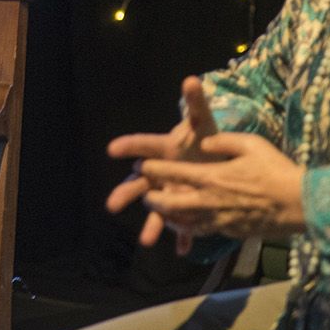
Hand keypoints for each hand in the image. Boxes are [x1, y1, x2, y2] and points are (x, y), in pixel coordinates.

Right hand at [105, 76, 222, 253]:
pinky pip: (182, 225)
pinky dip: (182, 237)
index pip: (143, 145)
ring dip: (151, 224)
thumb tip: (192, 79)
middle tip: (112, 205)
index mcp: (163, 151)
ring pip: (156, 209)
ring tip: (147, 241)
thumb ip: (196, 103)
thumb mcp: (203, 123)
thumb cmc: (204, 142)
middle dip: (125, 194)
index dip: (129, 146)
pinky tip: (182, 250)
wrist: (217, 162)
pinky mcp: (184, 207)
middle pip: (139, 183)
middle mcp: (159, 174)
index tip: (112, 149)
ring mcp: (169, 192)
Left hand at [139, 132, 306, 239]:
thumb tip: (206, 143)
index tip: (141, 166)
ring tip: (159, 213)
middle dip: (153, 200)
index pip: (173, 173)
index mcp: (212, 176)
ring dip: (167, 217)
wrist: (299, 204)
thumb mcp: (251, 144)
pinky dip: (187, 229)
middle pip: (170, 204)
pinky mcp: (228, 231)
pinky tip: (185, 225)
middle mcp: (209, 200)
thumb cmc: (276, 170)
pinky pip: (201, 231)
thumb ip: (224, 141)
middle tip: (147, 195)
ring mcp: (218, 219)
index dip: (154, 170)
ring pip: (182, 222)